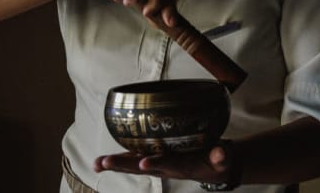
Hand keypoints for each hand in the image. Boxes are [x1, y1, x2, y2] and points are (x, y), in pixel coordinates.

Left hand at [94, 143, 229, 182]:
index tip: (143, 162)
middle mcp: (166, 167)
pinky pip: (135, 158)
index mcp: (183, 166)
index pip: (168, 165)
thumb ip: (221, 156)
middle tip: (104, 162)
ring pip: (135, 164)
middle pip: (143, 167)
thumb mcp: (222, 160)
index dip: (156, 163)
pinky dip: (120, 159)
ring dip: (116, 163)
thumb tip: (222, 152)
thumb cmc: (216, 160)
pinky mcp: (155, 159)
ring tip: (97, 164)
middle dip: (123, 164)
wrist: (212, 168)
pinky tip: (103, 161)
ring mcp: (159, 164)